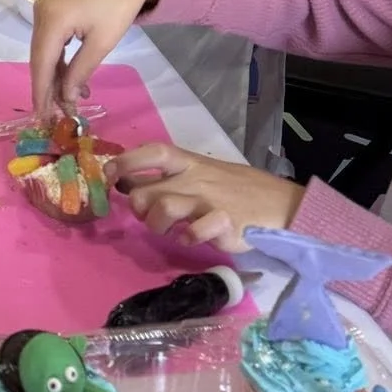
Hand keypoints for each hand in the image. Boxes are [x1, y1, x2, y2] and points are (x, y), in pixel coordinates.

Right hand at [30, 0, 170, 117]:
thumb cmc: (119, 5)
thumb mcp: (102, 43)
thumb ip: (80, 71)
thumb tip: (66, 98)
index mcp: (51, 19)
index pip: (41, 64)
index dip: (41, 93)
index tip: (42, 118)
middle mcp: (40, 12)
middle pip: (39, 58)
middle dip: (47, 88)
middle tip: (56, 115)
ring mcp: (44, 7)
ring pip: (44, 50)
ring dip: (55, 75)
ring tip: (69, 100)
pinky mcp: (52, 7)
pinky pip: (50, 39)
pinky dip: (59, 59)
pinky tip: (71, 76)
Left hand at [110, 142, 303, 251]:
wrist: (282, 205)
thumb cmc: (236, 189)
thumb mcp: (201, 174)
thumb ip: (167, 178)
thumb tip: (125, 183)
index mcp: (190, 162)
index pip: (152, 152)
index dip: (126, 162)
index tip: (109, 175)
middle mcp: (196, 179)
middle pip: (145, 191)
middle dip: (138, 208)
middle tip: (148, 217)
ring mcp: (209, 201)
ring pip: (163, 209)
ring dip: (157, 225)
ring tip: (169, 230)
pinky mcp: (225, 224)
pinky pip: (194, 232)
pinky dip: (188, 239)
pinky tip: (194, 238)